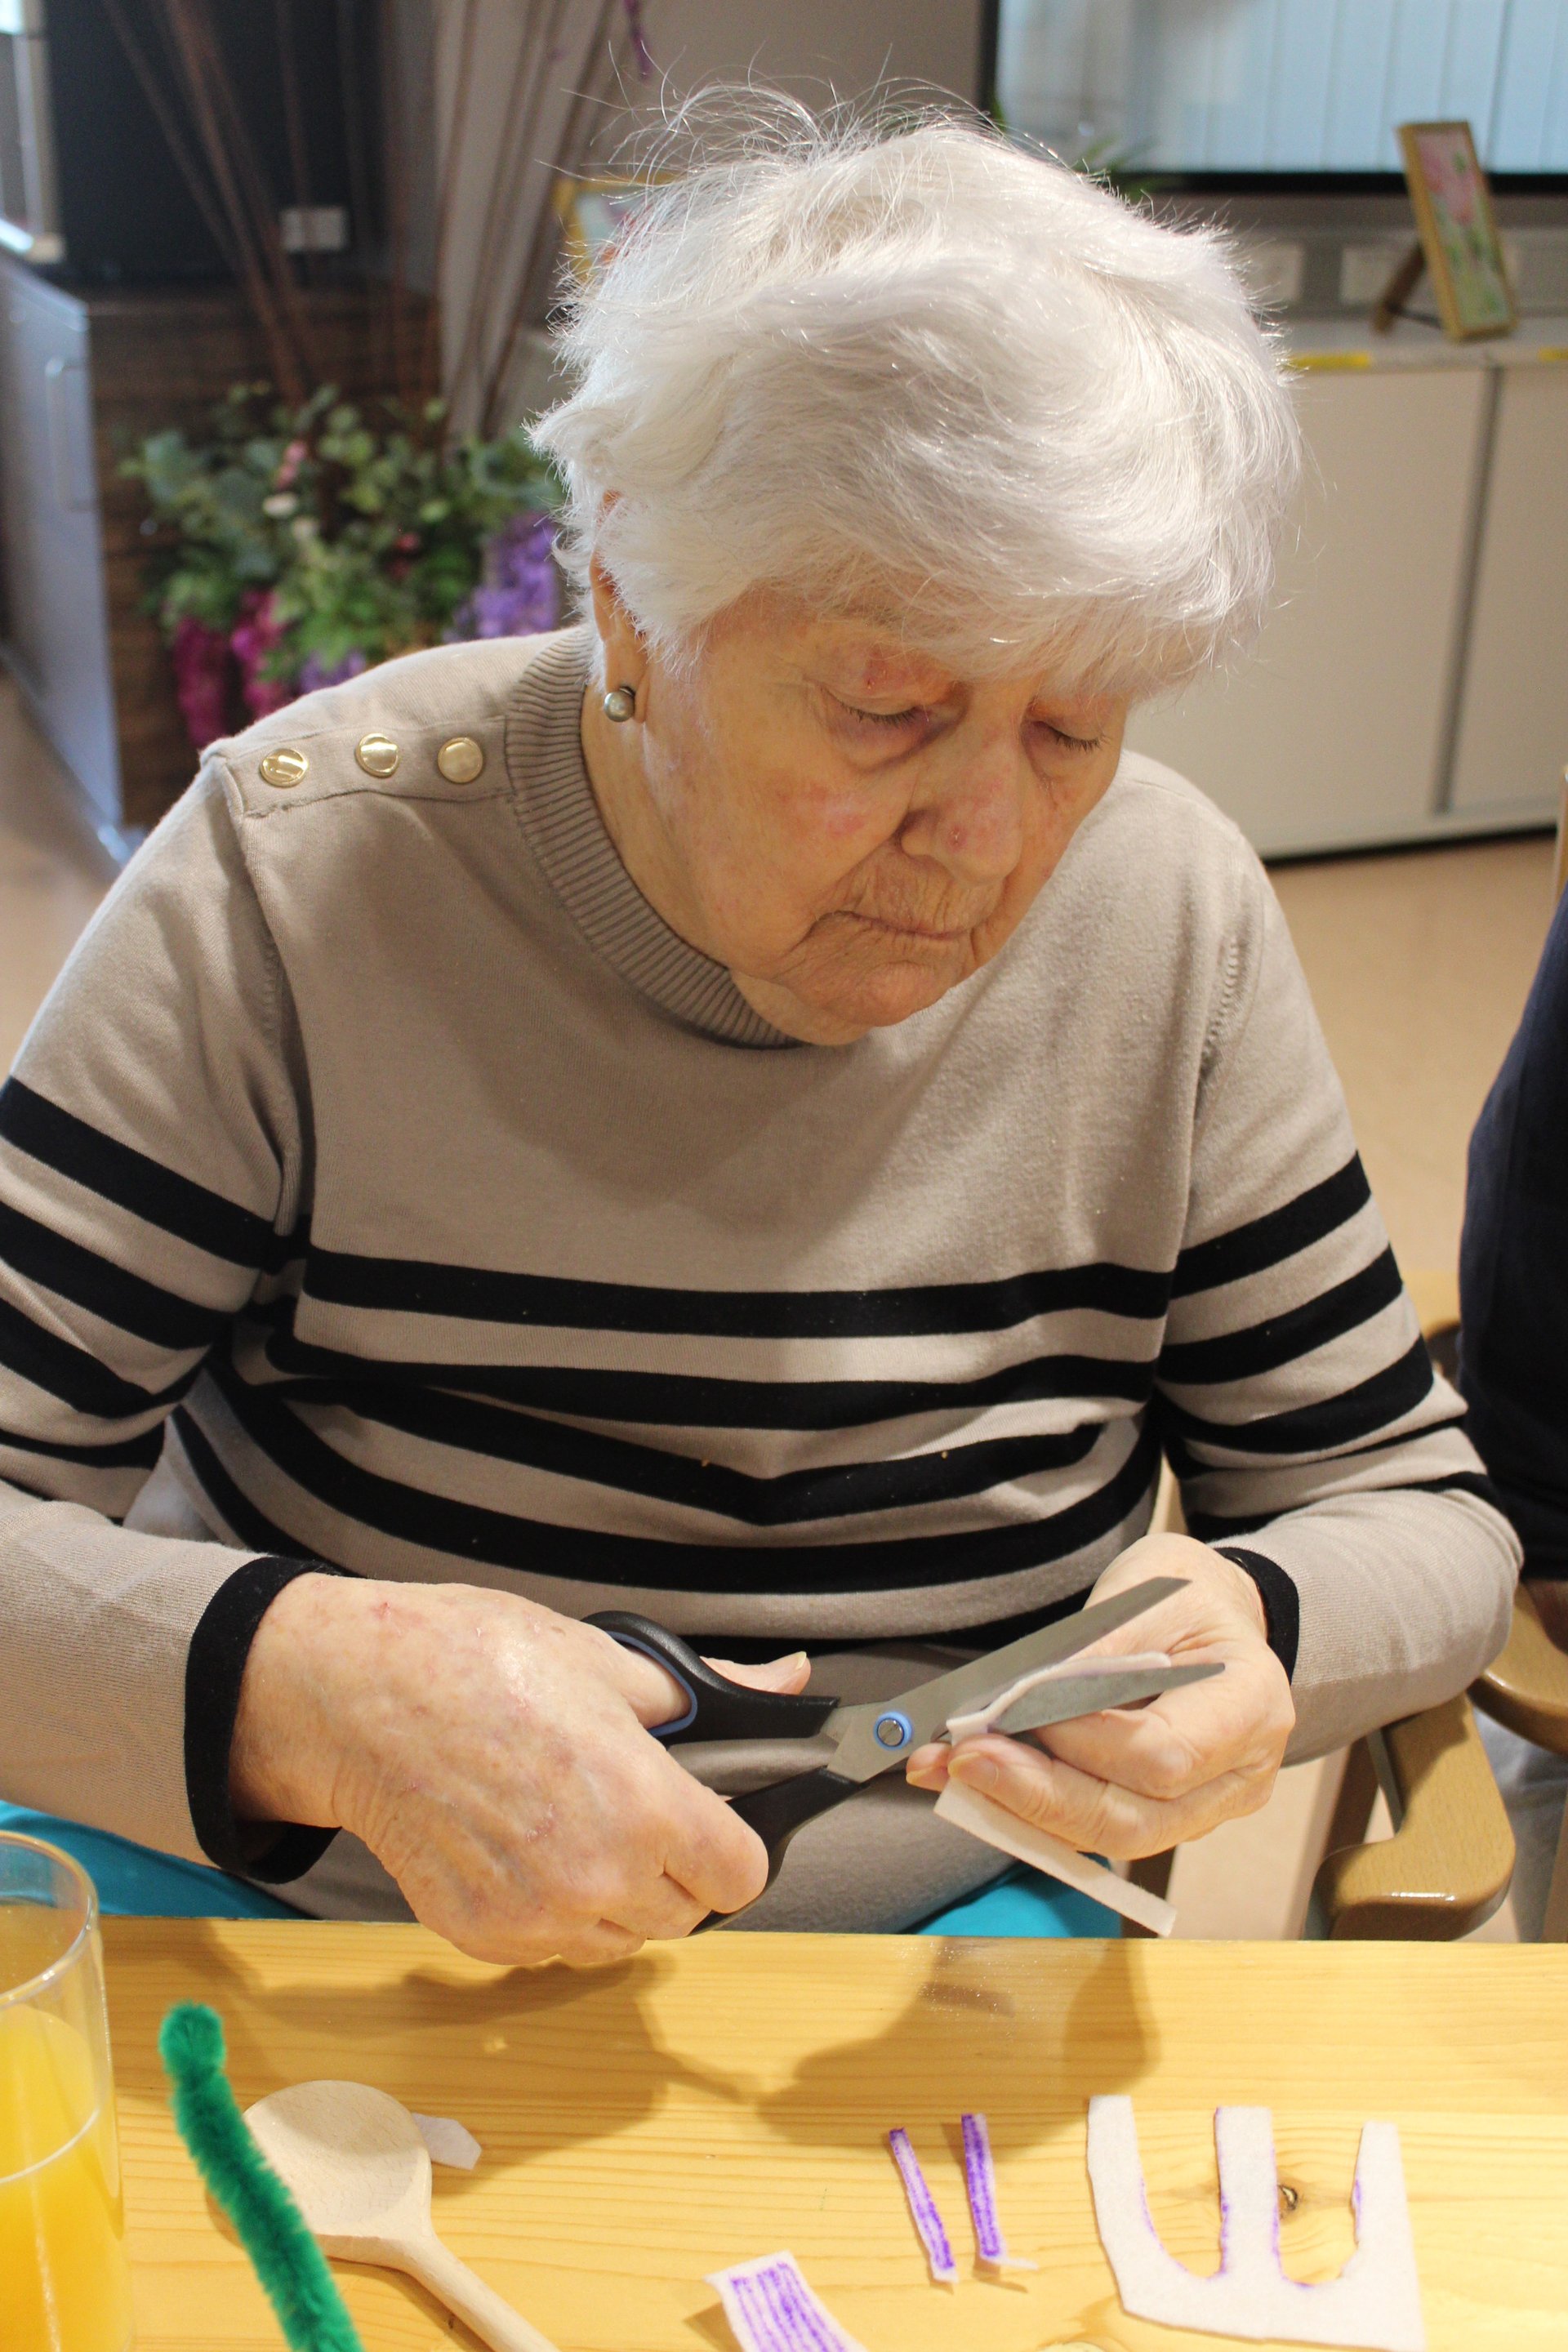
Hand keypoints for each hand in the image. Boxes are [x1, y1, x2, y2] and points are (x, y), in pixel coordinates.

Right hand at [229, 1576, 808, 1965]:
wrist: (358, 1697)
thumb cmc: (476, 1662)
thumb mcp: (608, 1658)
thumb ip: (708, 1691)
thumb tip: (786, 1683)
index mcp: (645, 1806)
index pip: (741, 1877)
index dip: (732, 1843)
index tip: (709, 1819)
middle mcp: (596, 1878)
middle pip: (684, 1914)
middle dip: (674, 1866)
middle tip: (631, 1804)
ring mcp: (535, 1918)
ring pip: (620, 1939)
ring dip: (617, 1896)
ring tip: (573, 1820)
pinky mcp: (481, 1939)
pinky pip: (552, 1946)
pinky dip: (553, 1911)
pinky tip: (524, 1844)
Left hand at [905, 1533, 1294, 1858]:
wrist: (1219, 1617)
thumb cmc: (1187, 1597)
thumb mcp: (1147, 1593)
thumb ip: (1096, 1651)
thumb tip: (1023, 1698)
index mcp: (1250, 1705)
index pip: (1163, 1755)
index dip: (1083, 1741)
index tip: (1017, 1708)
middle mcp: (1240, 1774)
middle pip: (1134, 1820)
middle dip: (1037, 1793)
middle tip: (962, 1757)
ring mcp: (1206, 1807)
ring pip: (1109, 1837)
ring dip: (1019, 1808)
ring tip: (949, 1768)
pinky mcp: (1165, 1816)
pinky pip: (1095, 1827)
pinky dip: (1029, 1807)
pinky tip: (973, 1780)